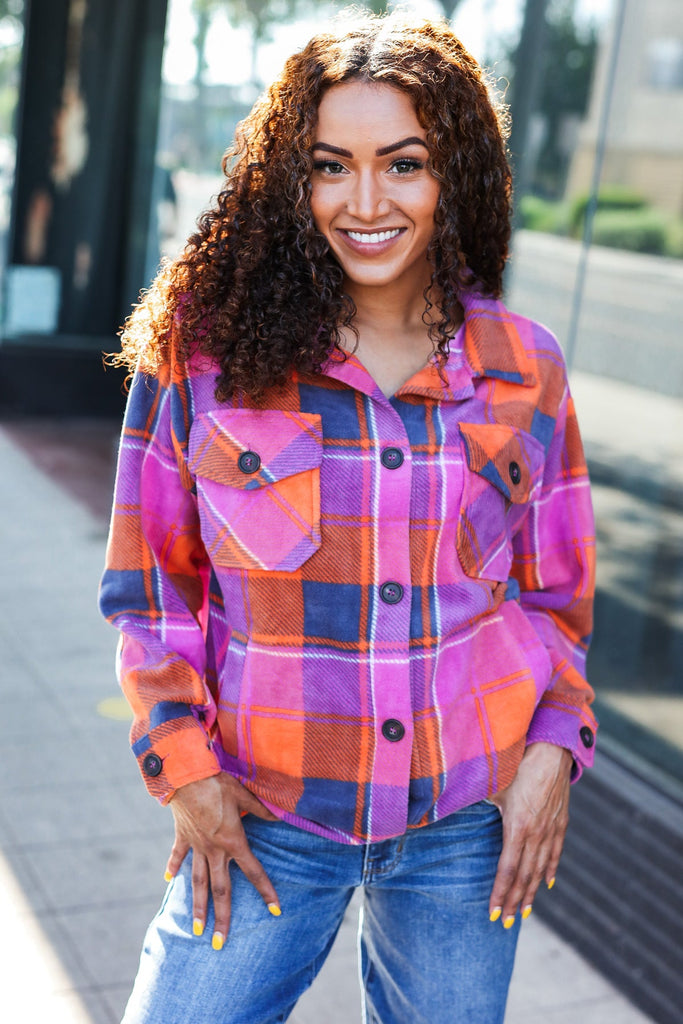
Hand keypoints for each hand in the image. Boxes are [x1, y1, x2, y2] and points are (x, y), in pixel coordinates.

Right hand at [165, 772, 279, 948]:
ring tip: (196, 930)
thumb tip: (281, 816)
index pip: (254, 871)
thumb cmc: (218, 783)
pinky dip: (174, 868)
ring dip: (198, 907)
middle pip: (220, 890)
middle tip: (219, 944)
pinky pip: (178, 856)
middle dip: (221, 918)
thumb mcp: (243, 794)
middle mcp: (214, 850)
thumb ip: (261, 809)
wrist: (186, 776)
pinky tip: (169, 881)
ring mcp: (196, 846)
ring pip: (198, 883)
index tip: (275, 910)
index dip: (266, 891)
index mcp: (233, 842)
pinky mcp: (183, 836)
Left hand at [488, 742, 571, 927]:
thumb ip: (471, 798)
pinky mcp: (561, 820)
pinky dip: (550, 870)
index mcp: (518, 826)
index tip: (493, 912)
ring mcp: (551, 828)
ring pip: (541, 868)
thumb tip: (439, 806)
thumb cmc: (517, 762)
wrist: (552, 748)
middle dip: (514, 901)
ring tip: (523, 911)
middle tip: (506, 923)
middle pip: (525, 876)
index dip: (500, 892)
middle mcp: (537, 832)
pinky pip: (556, 852)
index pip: (508, 869)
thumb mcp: (492, 782)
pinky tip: (546, 884)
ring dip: (531, 892)